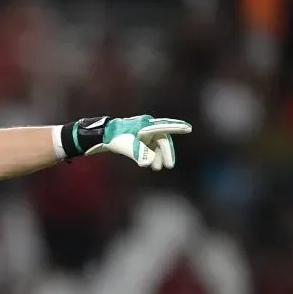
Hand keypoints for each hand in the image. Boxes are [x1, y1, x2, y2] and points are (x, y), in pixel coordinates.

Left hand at [67, 115, 191, 169]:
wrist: (103, 136)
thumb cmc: (116, 139)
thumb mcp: (129, 147)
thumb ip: (141, 154)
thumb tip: (149, 163)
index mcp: (145, 125)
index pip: (164, 127)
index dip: (177, 128)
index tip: (188, 128)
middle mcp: (147, 126)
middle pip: (162, 140)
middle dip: (165, 153)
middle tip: (168, 166)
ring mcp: (144, 132)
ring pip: (156, 145)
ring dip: (158, 156)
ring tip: (156, 168)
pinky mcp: (140, 137)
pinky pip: (151, 146)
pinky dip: (152, 155)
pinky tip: (150, 164)